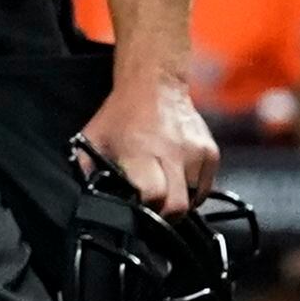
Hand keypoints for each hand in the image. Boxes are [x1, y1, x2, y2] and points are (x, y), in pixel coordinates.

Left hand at [78, 74, 219, 215]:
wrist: (155, 83)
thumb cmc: (121, 114)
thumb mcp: (94, 139)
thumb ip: (88, 170)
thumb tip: (88, 198)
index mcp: (141, 152)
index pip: (153, 198)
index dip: (145, 212)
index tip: (137, 213)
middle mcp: (173, 153)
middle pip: (177, 206)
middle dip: (164, 217)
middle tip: (153, 212)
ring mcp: (195, 152)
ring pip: (193, 199)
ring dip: (178, 202)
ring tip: (164, 190)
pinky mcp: (211, 152)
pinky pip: (205, 187)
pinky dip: (192, 190)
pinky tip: (177, 179)